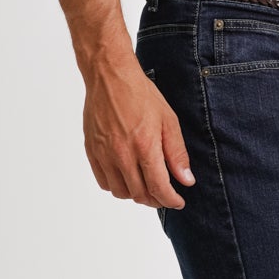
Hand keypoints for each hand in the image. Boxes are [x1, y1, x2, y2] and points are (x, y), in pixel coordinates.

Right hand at [83, 59, 195, 209]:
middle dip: (156, 200)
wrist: (110, 77)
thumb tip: (186, 180)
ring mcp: (104, 154)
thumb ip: (177, 153)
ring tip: (146, 187)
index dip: (171, 200)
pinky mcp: (91, 151)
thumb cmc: (140, 94)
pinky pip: (103, 181)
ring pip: (120, 192)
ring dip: (136, 195)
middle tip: (165, 195)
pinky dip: (117, 186)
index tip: (178, 202)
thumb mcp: (168, 121)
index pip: (159, 188)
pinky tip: (127, 177)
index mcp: (144, 146)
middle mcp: (122, 154)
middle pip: (139, 194)